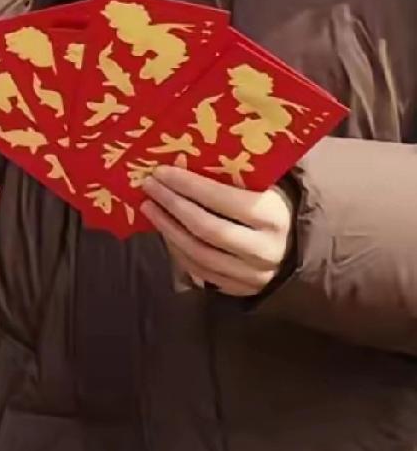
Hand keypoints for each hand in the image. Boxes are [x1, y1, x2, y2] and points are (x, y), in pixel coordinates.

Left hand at [141, 165, 294, 297]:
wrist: (301, 245)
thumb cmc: (275, 203)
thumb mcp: (264, 184)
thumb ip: (229, 175)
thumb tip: (180, 160)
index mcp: (272, 216)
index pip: (221, 200)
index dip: (188, 185)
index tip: (161, 171)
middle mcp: (263, 249)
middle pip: (205, 228)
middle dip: (172, 205)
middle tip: (149, 187)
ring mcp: (252, 275)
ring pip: (199, 254)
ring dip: (168, 229)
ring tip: (150, 207)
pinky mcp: (242, 290)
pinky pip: (201, 272)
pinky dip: (178, 251)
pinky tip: (165, 231)